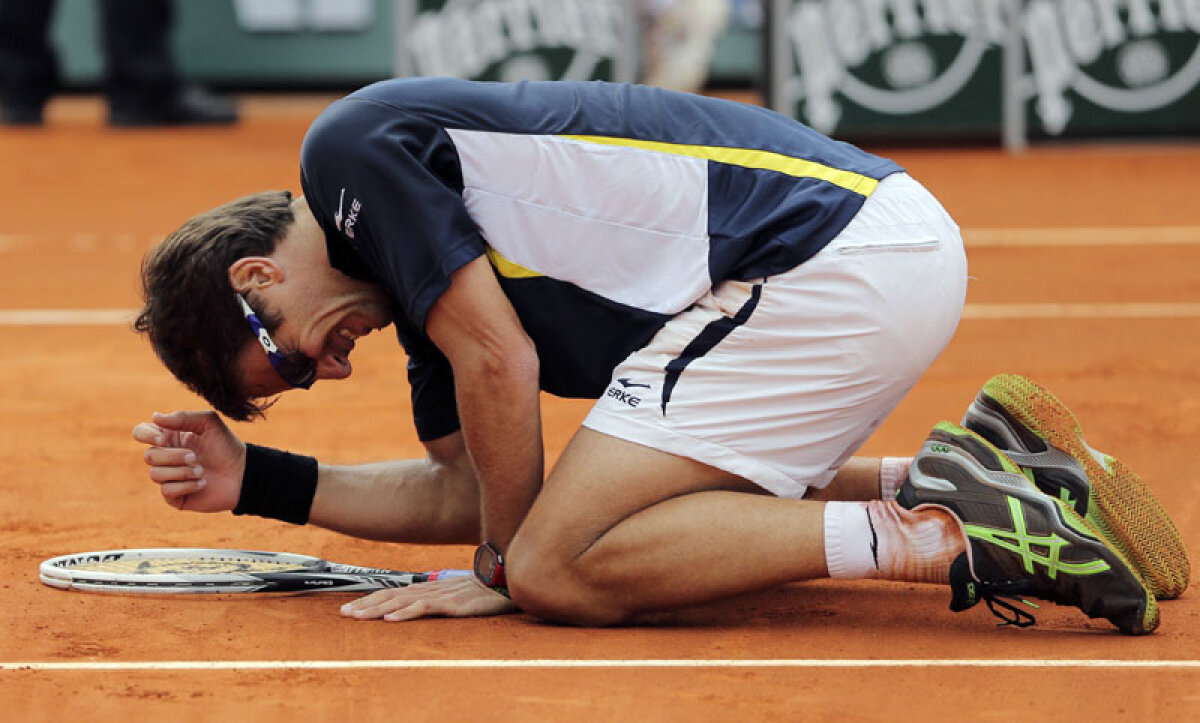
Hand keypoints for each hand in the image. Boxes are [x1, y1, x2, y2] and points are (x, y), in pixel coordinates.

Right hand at [132, 410, 245, 511]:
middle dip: (173, 457)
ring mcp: (168, 477)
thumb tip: (155, 417)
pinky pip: (166, 491)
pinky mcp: (174, 496)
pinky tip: (202, 483)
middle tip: (195, 457)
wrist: (243, 473)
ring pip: (155, 474)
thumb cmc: (226, 446)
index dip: (146, 435)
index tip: (163, 439)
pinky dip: (186, 486)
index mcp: (169, 437)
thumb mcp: (209, 423)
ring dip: (182, 472)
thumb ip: (183, 417)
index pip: (141, 432)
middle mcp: (165, 456)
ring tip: (202, 471)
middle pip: (149, 456)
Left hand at [339, 576, 517, 620]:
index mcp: (431, 586)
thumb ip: (442, 598)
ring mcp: (441, 594)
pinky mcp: (453, 604)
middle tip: (343, 614)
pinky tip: (390, 619)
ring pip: (402, 601)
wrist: (510, 582)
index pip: (395, 591)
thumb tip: (425, 604)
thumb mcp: (459, 595)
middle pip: (392, 594)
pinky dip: (405, 613)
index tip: (351, 607)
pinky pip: (424, 607)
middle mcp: (432, 588)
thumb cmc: (487, 590)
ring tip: (357, 617)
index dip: (372, 598)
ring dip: (377, 609)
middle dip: (366, 604)